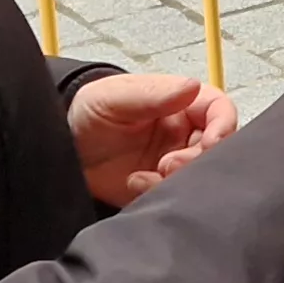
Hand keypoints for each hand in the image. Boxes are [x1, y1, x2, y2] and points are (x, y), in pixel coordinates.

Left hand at [66, 71, 237, 206]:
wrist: (59, 148)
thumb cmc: (88, 113)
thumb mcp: (115, 97)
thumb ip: (153, 94)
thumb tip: (192, 86)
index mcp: (181, 105)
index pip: (220, 111)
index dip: (224, 126)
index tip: (213, 141)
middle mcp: (183, 135)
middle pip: (217, 148)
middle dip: (200, 158)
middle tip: (171, 164)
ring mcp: (172, 163)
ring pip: (199, 174)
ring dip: (181, 178)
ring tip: (153, 174)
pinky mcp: (158, 189)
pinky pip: (174, 196)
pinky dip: (160, 193)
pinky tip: (135, 183)